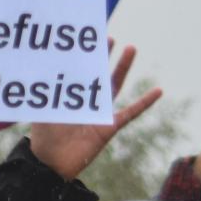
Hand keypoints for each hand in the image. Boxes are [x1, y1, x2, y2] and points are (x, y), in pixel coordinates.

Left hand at [29, 44, 161, 181]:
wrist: (50, 163)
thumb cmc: (43, 138)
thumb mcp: (43, 109)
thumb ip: (46, 91)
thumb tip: (42, 67)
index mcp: (69, 96)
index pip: (79, 71)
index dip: (84, 56)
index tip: (89, 38)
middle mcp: (85, 102)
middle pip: (98, 73)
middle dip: (104, 55)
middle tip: (110, 37)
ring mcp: (99, 113)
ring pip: (115, 86)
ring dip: (123, 67)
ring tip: (131, 48)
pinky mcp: (109, 127)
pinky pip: (130, 113)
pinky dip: (144, 102)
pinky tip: (158, 91)